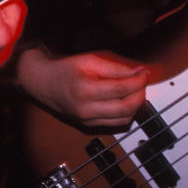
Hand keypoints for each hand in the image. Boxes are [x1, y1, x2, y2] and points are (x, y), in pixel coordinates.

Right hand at [16, 46, 148, 127]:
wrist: (42, 83)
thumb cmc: (64, 70)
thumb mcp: (88, 61)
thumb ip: (115, 68)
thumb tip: (139, 72)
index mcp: (85, 90)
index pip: (122, 89)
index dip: (138, 81)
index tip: (144, 73)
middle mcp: (86, 109)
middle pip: (126, 108)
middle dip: (140, 95)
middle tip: (142, 83)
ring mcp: (87, 120)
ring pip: (124, 119)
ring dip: (135, 106)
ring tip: (135, 91)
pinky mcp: (89, 126)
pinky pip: (116, 124)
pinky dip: (126, 114)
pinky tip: (125, 101)